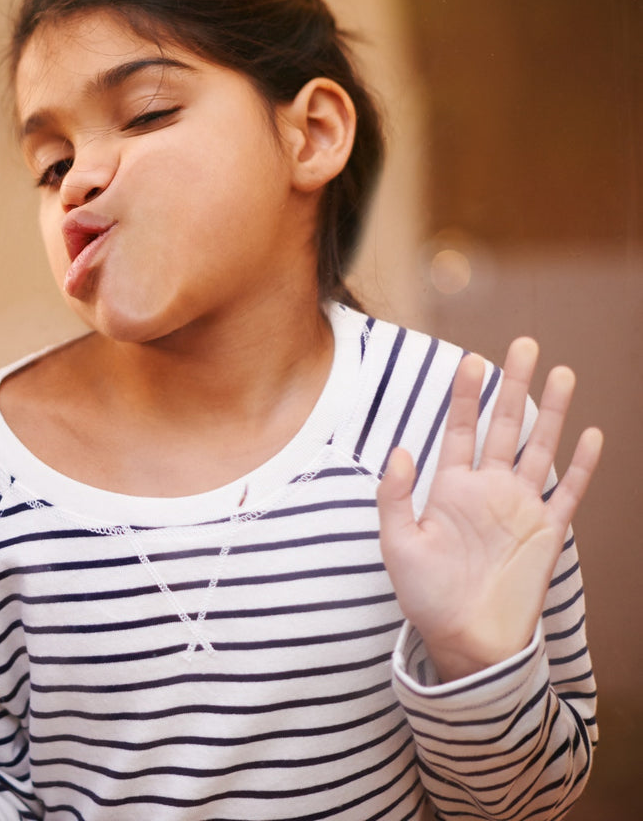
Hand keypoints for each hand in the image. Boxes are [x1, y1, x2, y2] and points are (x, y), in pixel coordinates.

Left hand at [377, 337, 601, 680]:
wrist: (463, 641)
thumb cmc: (425, 595)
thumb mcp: (396, 543)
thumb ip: (394, 495)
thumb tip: (400, 449)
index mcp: (450, 489)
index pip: (460, 430)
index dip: (466, 395)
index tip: (470, 358)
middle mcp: (488, 491)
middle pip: (505, 426)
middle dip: (514, 385)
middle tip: (524, 344)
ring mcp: (520, 508)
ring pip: (539, 447)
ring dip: (552, 412)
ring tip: (562, 372)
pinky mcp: (547, 533)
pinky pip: (567, 491)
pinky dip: (580, 464)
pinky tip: (590, 434)